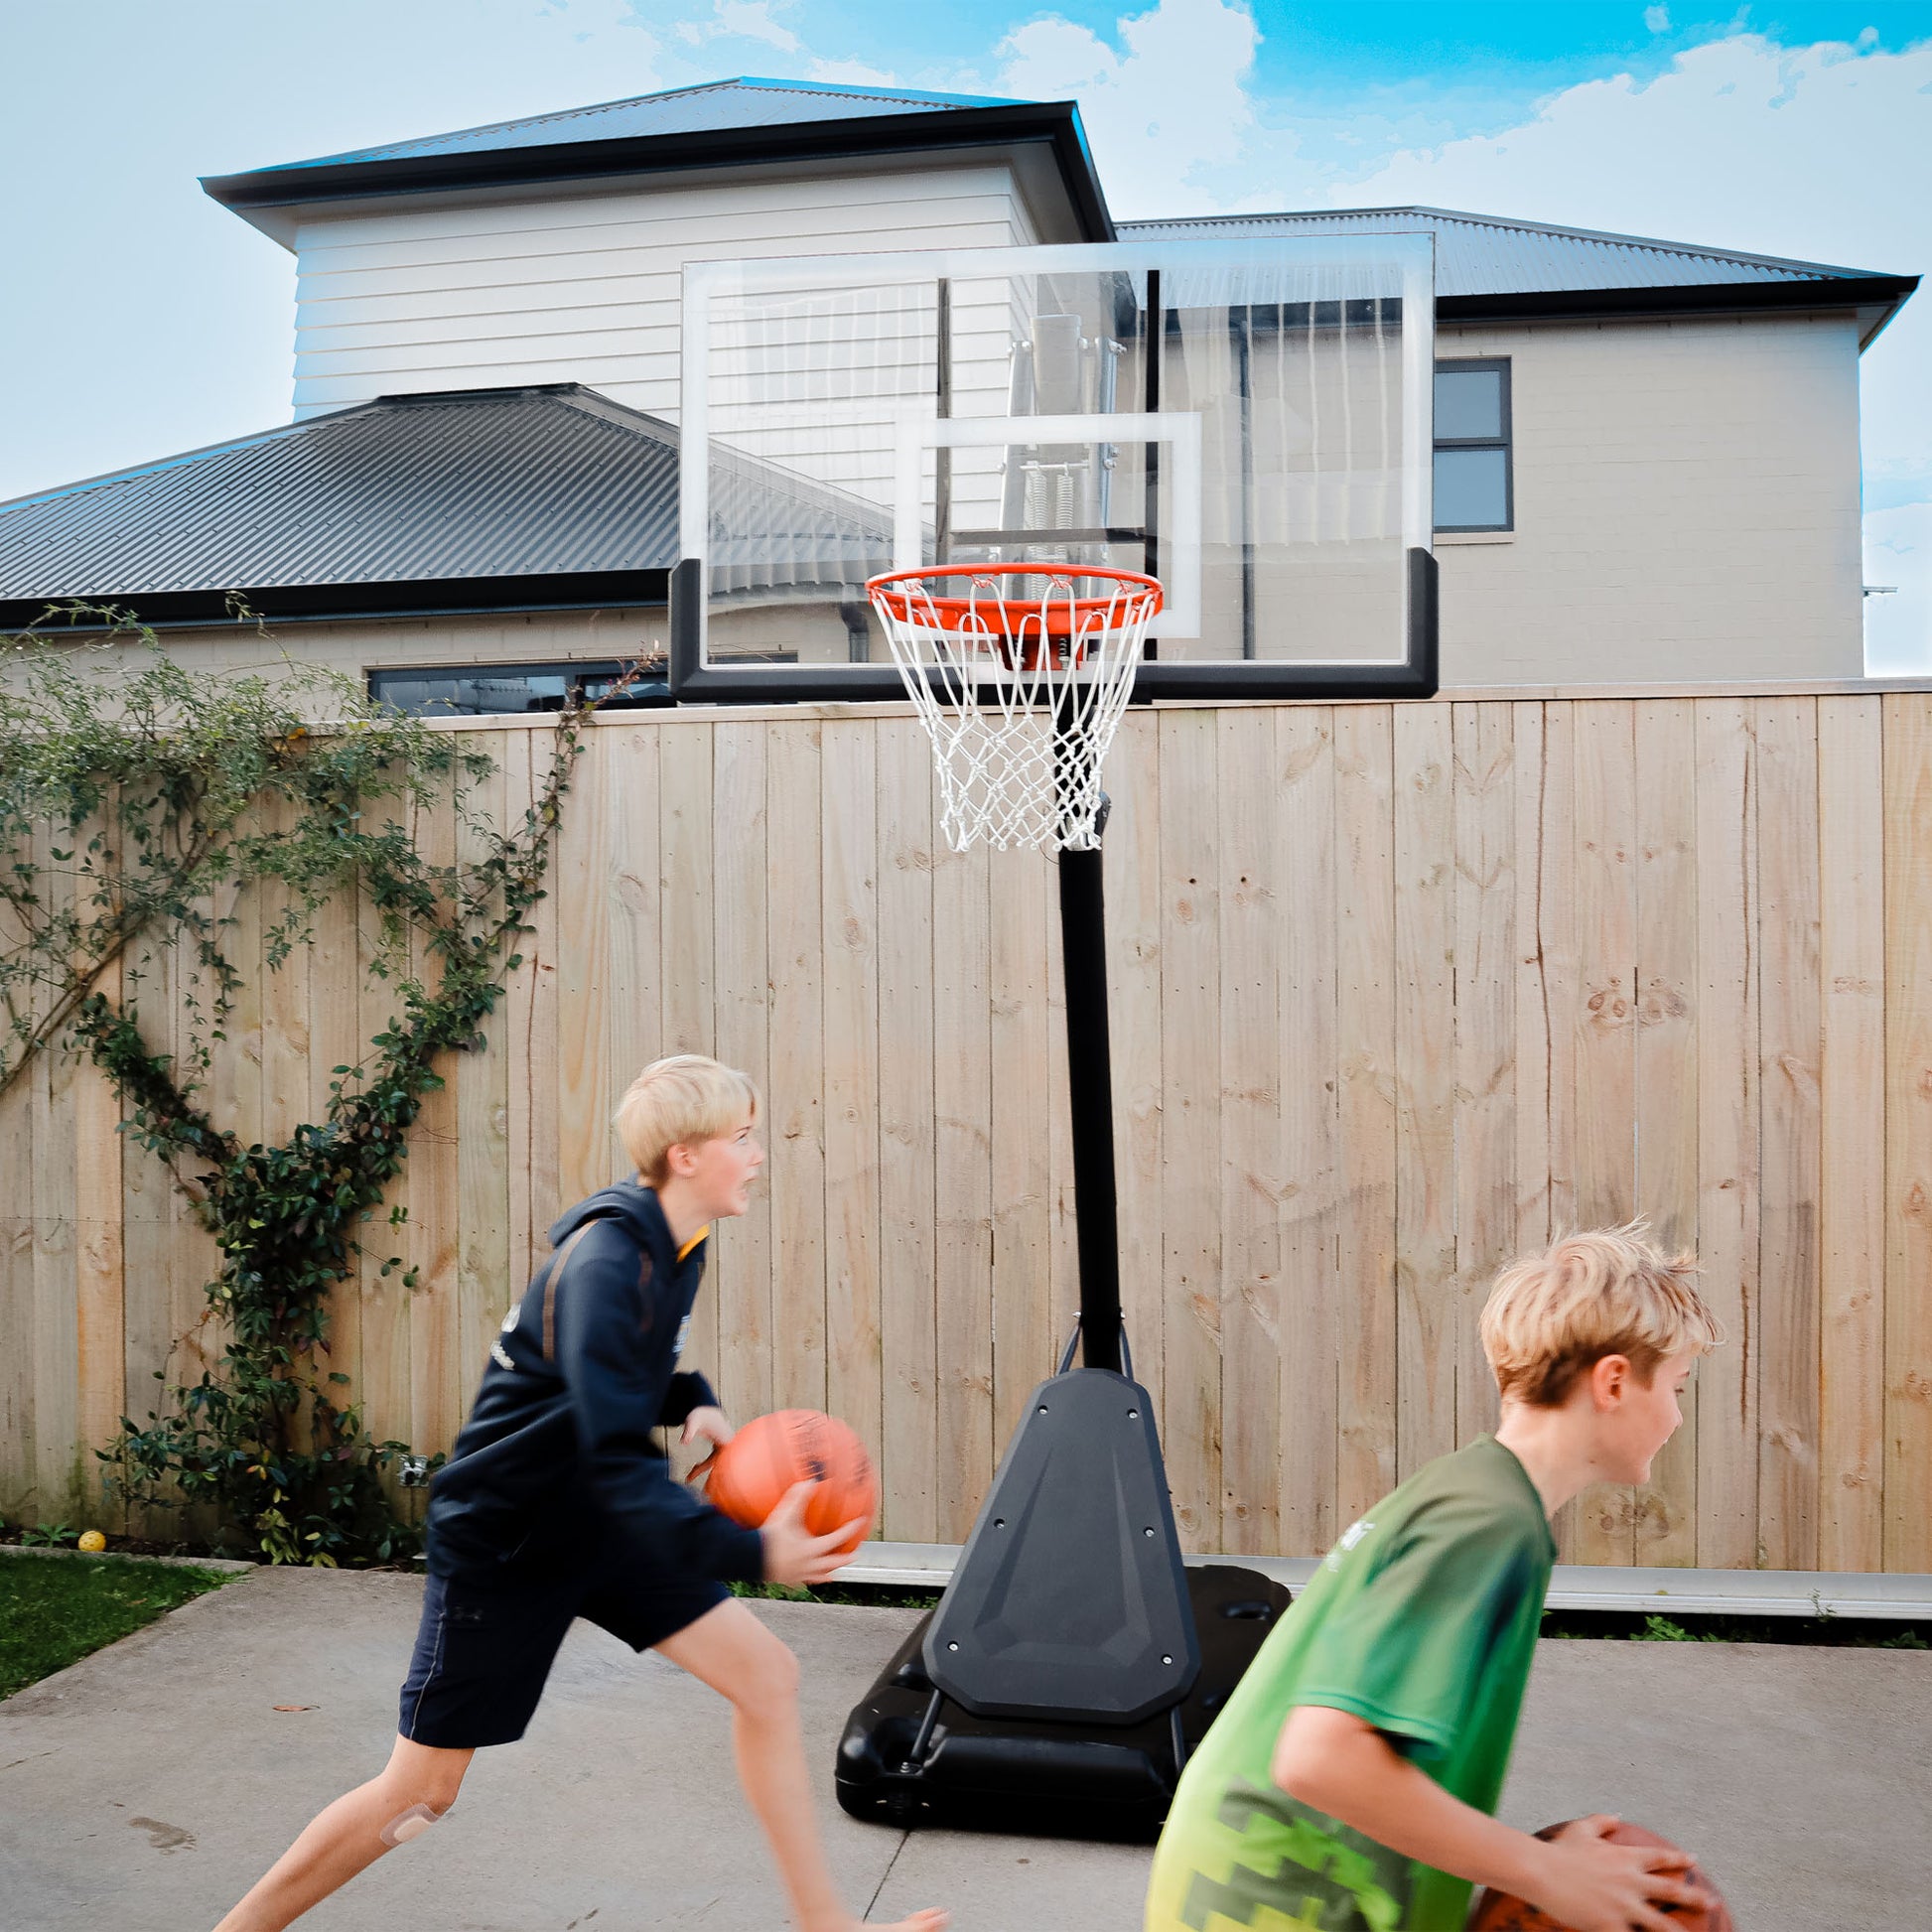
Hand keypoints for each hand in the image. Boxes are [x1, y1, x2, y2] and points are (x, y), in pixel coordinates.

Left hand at [682, 1405, 733, 1482]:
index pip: (717, 1462)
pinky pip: (714, 1461)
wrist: (706, 1407)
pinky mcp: (721, 1447)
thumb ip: (689, 1431)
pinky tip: (693, 1470)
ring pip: (718, 1465)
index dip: (709, 1474)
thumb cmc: (700, 1413)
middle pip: (721, 1467)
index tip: (697, 1482)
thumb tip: (683, 1442)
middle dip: (714, 1480)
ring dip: (708, 1474)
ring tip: (693, 1482)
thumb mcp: (693, 1421)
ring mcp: (726, 1446)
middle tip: (705, 1495)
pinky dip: (705, 1467)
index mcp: (725, 1441)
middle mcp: (728, 1445)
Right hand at [758, 1480, 866, 1586]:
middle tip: (856, 1554)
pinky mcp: (790, 1581)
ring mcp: (800, 1575)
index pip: (838, 1538)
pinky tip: (809, 1578)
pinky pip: (804, 1581)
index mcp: (812, 1548)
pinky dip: (811, 1579)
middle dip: (846, 1558)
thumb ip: (798, 1498)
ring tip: (836, 1571)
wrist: (751, 1559)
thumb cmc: (768, 1536)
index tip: (861, 1522)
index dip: (851, 1529)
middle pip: (834, 1563)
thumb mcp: (785, 1515)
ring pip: (820, 1576)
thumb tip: (810, 1481)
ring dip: (830, 1571)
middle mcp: (809, 1564)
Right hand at [1520, 1815, 1699, 1931]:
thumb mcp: (1581, 1829)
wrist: (1541, 1871)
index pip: (1660, 1858)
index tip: (1694, 1860)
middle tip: (1712, 1902)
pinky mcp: (1611, 1925)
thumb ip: (1602, 1822)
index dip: (1679, 1859)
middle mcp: (1630, 1882)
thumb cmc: (1560, 1850)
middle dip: (1694, 1897)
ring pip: (1662, 1924)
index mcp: (1624, 1858)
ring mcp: (1623, 1906)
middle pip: (1670, 1891)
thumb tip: (1617, 1815)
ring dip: (1679, 1931)